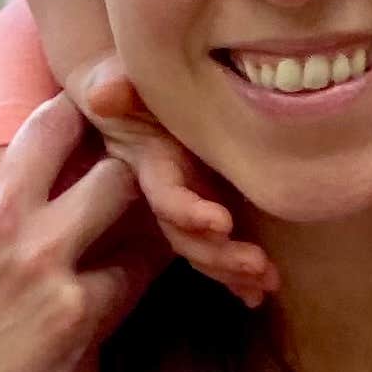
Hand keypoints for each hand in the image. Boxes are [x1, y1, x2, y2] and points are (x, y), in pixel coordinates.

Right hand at [0, 84, 149, 371]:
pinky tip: (140, 253)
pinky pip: (133, 266)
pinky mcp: (78, 313)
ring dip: (117, 179)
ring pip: (115, 181)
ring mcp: (41, 263)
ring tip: (117, 185)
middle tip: (77, 123)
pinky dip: (137, 258)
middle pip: (57, 124)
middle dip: (69, 116)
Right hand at [69, 57, 273, 303]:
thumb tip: (105, 92)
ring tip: (266, 283)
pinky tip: (260, 292)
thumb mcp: (115, 78)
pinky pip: (216, 246)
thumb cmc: (124, 80)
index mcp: (149, 164)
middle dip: (218, 255)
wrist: (126, 89)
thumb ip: (112, 83)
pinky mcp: (205, 204)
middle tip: (256, 266)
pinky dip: (235, 273)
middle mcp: (165, 192)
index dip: (187, 210)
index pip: (164, 194)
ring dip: (232, 270)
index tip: (221, 222)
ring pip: (202, 248)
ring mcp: (186, 203)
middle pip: (184, 235)